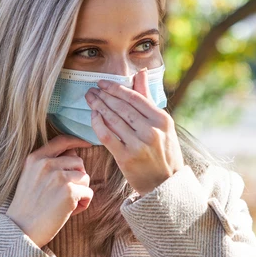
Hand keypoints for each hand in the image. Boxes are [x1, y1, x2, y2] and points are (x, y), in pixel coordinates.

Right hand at [6, 134, 94, 247]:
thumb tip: (74, 154)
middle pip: (78, 162)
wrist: (21, 229)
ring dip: (81, 191)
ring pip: (85, 177)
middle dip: (77, 177)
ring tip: (66, 204)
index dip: (77, 141)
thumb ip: (48, 164)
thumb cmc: (28, 207)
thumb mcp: (30, 177)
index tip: (87, 144)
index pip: (62, 141)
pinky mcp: (69, 191)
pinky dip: (83, 203)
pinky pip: (88, 193)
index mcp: (35, 158)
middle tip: (66, 194)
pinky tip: (71, 211)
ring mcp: (58, 176)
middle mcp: (46, 164)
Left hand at [84, 66, 184, 196]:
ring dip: (98, 107)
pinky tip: (92, 116)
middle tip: (92, 90)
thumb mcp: (163, 124)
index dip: (116, 88)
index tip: (102, 83)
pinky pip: (106, 136)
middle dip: (104, 96)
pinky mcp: (126, 158)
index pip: (134, 97)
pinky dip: (98, 124)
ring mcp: (138, 145)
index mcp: (162, 119)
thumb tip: (140, 72)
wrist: (165, 184)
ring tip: (90, 99)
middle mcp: (151, 131)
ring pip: (113, 120)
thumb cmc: (164, 151)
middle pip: (122, 107)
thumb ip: (148, 97)